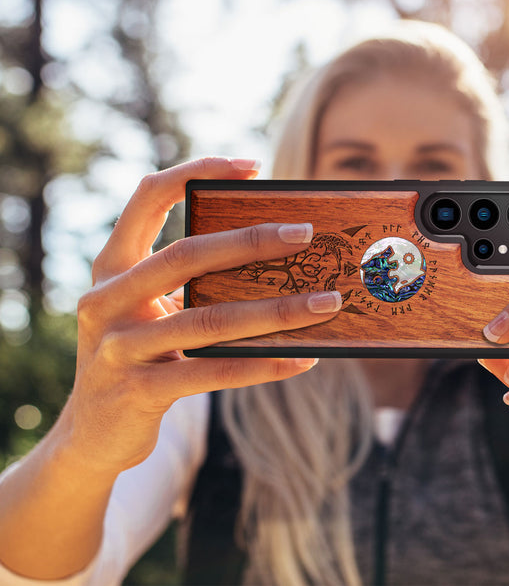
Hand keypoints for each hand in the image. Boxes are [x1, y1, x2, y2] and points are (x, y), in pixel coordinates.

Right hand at [63, 157, 341, 475]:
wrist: (91, 434)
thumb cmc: (138, 356)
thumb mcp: (149, 310)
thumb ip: (189, 283)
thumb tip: (273, 260)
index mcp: (112, 266)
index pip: (148, 197)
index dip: (196, 171)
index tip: (251, 166)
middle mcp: (106, 300)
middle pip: (185, 255)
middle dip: (250, 241)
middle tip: (305, 234)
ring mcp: (118, 347)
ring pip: (209, 319)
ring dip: (277, 310)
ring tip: (326, 303)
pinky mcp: (138, 391)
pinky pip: (213, 372)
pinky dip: (263, 364)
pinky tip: (302, 359)